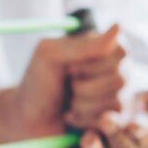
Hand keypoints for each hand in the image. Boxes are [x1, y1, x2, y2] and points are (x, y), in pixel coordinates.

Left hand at [4, 25, 123, 138]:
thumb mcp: (51, 56)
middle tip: (67, 86)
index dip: (92, 65)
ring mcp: (116, 94)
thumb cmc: (37, 83)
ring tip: (68, 103)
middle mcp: (115, 68)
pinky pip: (113, 121)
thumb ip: (85, 45)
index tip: (70, 68)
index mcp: (102, 46)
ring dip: (83, 105)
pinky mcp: (112, 118)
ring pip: (116, 102)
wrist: (27, 119)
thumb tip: (118, 26)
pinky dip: (86, 120)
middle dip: (84, 87)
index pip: (121, 52)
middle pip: (121, 79)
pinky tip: (72, 117)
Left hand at [61, 72, 147, 147]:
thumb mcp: (145, 100)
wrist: (94, 119)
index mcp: (142, 135)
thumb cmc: (127, 108)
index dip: (140, 129)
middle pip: (122, 147)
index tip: (136, 121)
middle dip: (115, 134)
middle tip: (106, 119)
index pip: (144, 134)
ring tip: (88, 137)